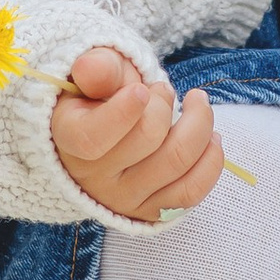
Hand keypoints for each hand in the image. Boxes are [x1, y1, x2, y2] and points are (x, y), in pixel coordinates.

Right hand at [51, 47, 223, 221]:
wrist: (103, 133)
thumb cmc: (98, 97)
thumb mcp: (93, 75)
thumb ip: (97, 68)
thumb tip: (92, 70)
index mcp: (69, 140)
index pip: (93, 137)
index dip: (124, 111)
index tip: (141, 89)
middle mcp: (93, 179)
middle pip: (147, 140)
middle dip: (165, 104)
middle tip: (164, 89)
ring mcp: (122, 200)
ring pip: (176, 163)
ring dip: (199, 125)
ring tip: (197, 104)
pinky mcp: (150, 211)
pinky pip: (190, 193)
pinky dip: (210, 161)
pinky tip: (211, 138)